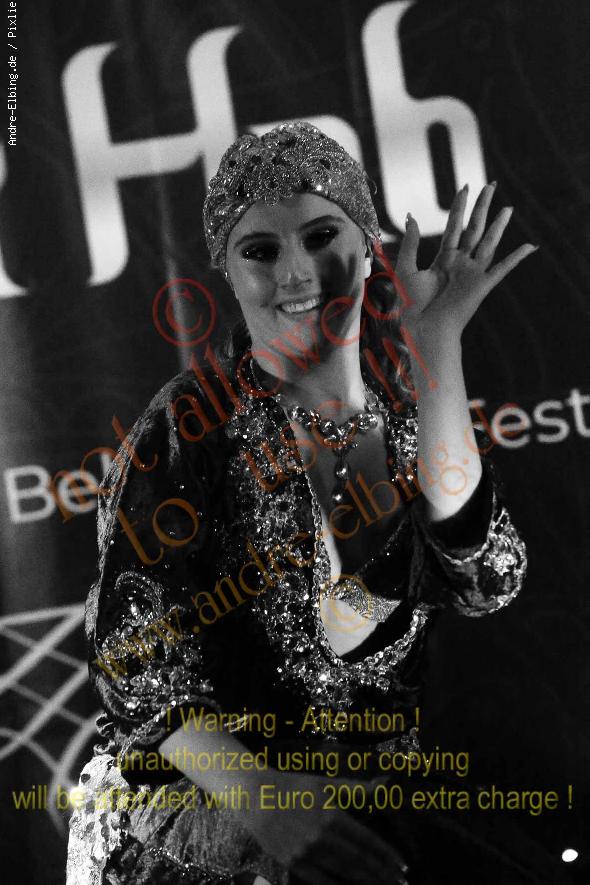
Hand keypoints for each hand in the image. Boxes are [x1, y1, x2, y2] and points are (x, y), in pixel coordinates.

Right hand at [237, 770, 408, 883]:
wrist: (257, 796)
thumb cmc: (295, 786)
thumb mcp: (327, 784)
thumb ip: (357, 789)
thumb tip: (386, 783)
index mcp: (334, 815)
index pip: (369, 841)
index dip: (388, 855)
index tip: (403, 866)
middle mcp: (323, 837)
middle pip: (360, 861)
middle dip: (383, 873)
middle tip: (401, 883)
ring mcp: (308, 852)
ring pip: (344, 873)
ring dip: (367, 881)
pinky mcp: (294, 863)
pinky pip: (321, 881)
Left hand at [394, 182, 538, 346]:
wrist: (422, 328)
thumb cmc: (411, 305)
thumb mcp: (406, 268)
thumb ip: (410, 244)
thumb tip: (411, 217)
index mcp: (443, 260)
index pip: (453, 227)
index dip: (459, 207)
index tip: (465, 187)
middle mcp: (460, 264)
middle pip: (473, 229)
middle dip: (482, 207)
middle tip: (491, 185)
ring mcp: (472, 274)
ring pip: (488, 243)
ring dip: (498, 226)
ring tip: (508, 208)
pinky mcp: (481, 286)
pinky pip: (502, 269)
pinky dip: (516, 258)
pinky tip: (529, 247)